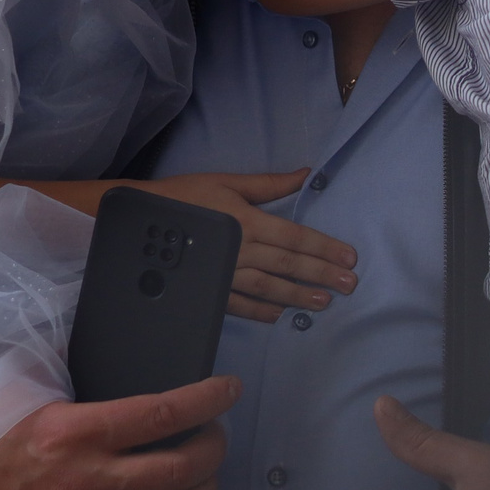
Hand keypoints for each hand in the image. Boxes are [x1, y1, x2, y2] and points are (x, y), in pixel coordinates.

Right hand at [0, 375, 238, 489]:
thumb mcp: (20, 389)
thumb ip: (67, 366)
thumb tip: (116, 343)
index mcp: (72, 431)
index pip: (160, 413)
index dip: (206, 399)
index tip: (228, 387)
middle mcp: (89, 479)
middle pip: (182, 466)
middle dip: (215, 444)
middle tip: (217, 426)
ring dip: (206, 486)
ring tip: (207, 465)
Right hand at [126, 171, 357, 322]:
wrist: (141, 219)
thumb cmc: (186, 195)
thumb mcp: (228, 182)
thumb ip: (269, 184)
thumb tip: (306, 174)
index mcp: (248, 221)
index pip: (295, 237)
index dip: (324, 248)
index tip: (349, 258)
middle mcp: (240, 250)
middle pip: (288, 264)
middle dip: (321, 275)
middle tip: (349, 285)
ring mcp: (225, 273)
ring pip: (268, 287)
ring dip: (297, 296)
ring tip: (322, 303)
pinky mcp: (209, 288)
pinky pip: (239, 304)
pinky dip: (260, 312)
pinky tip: (279, 315)